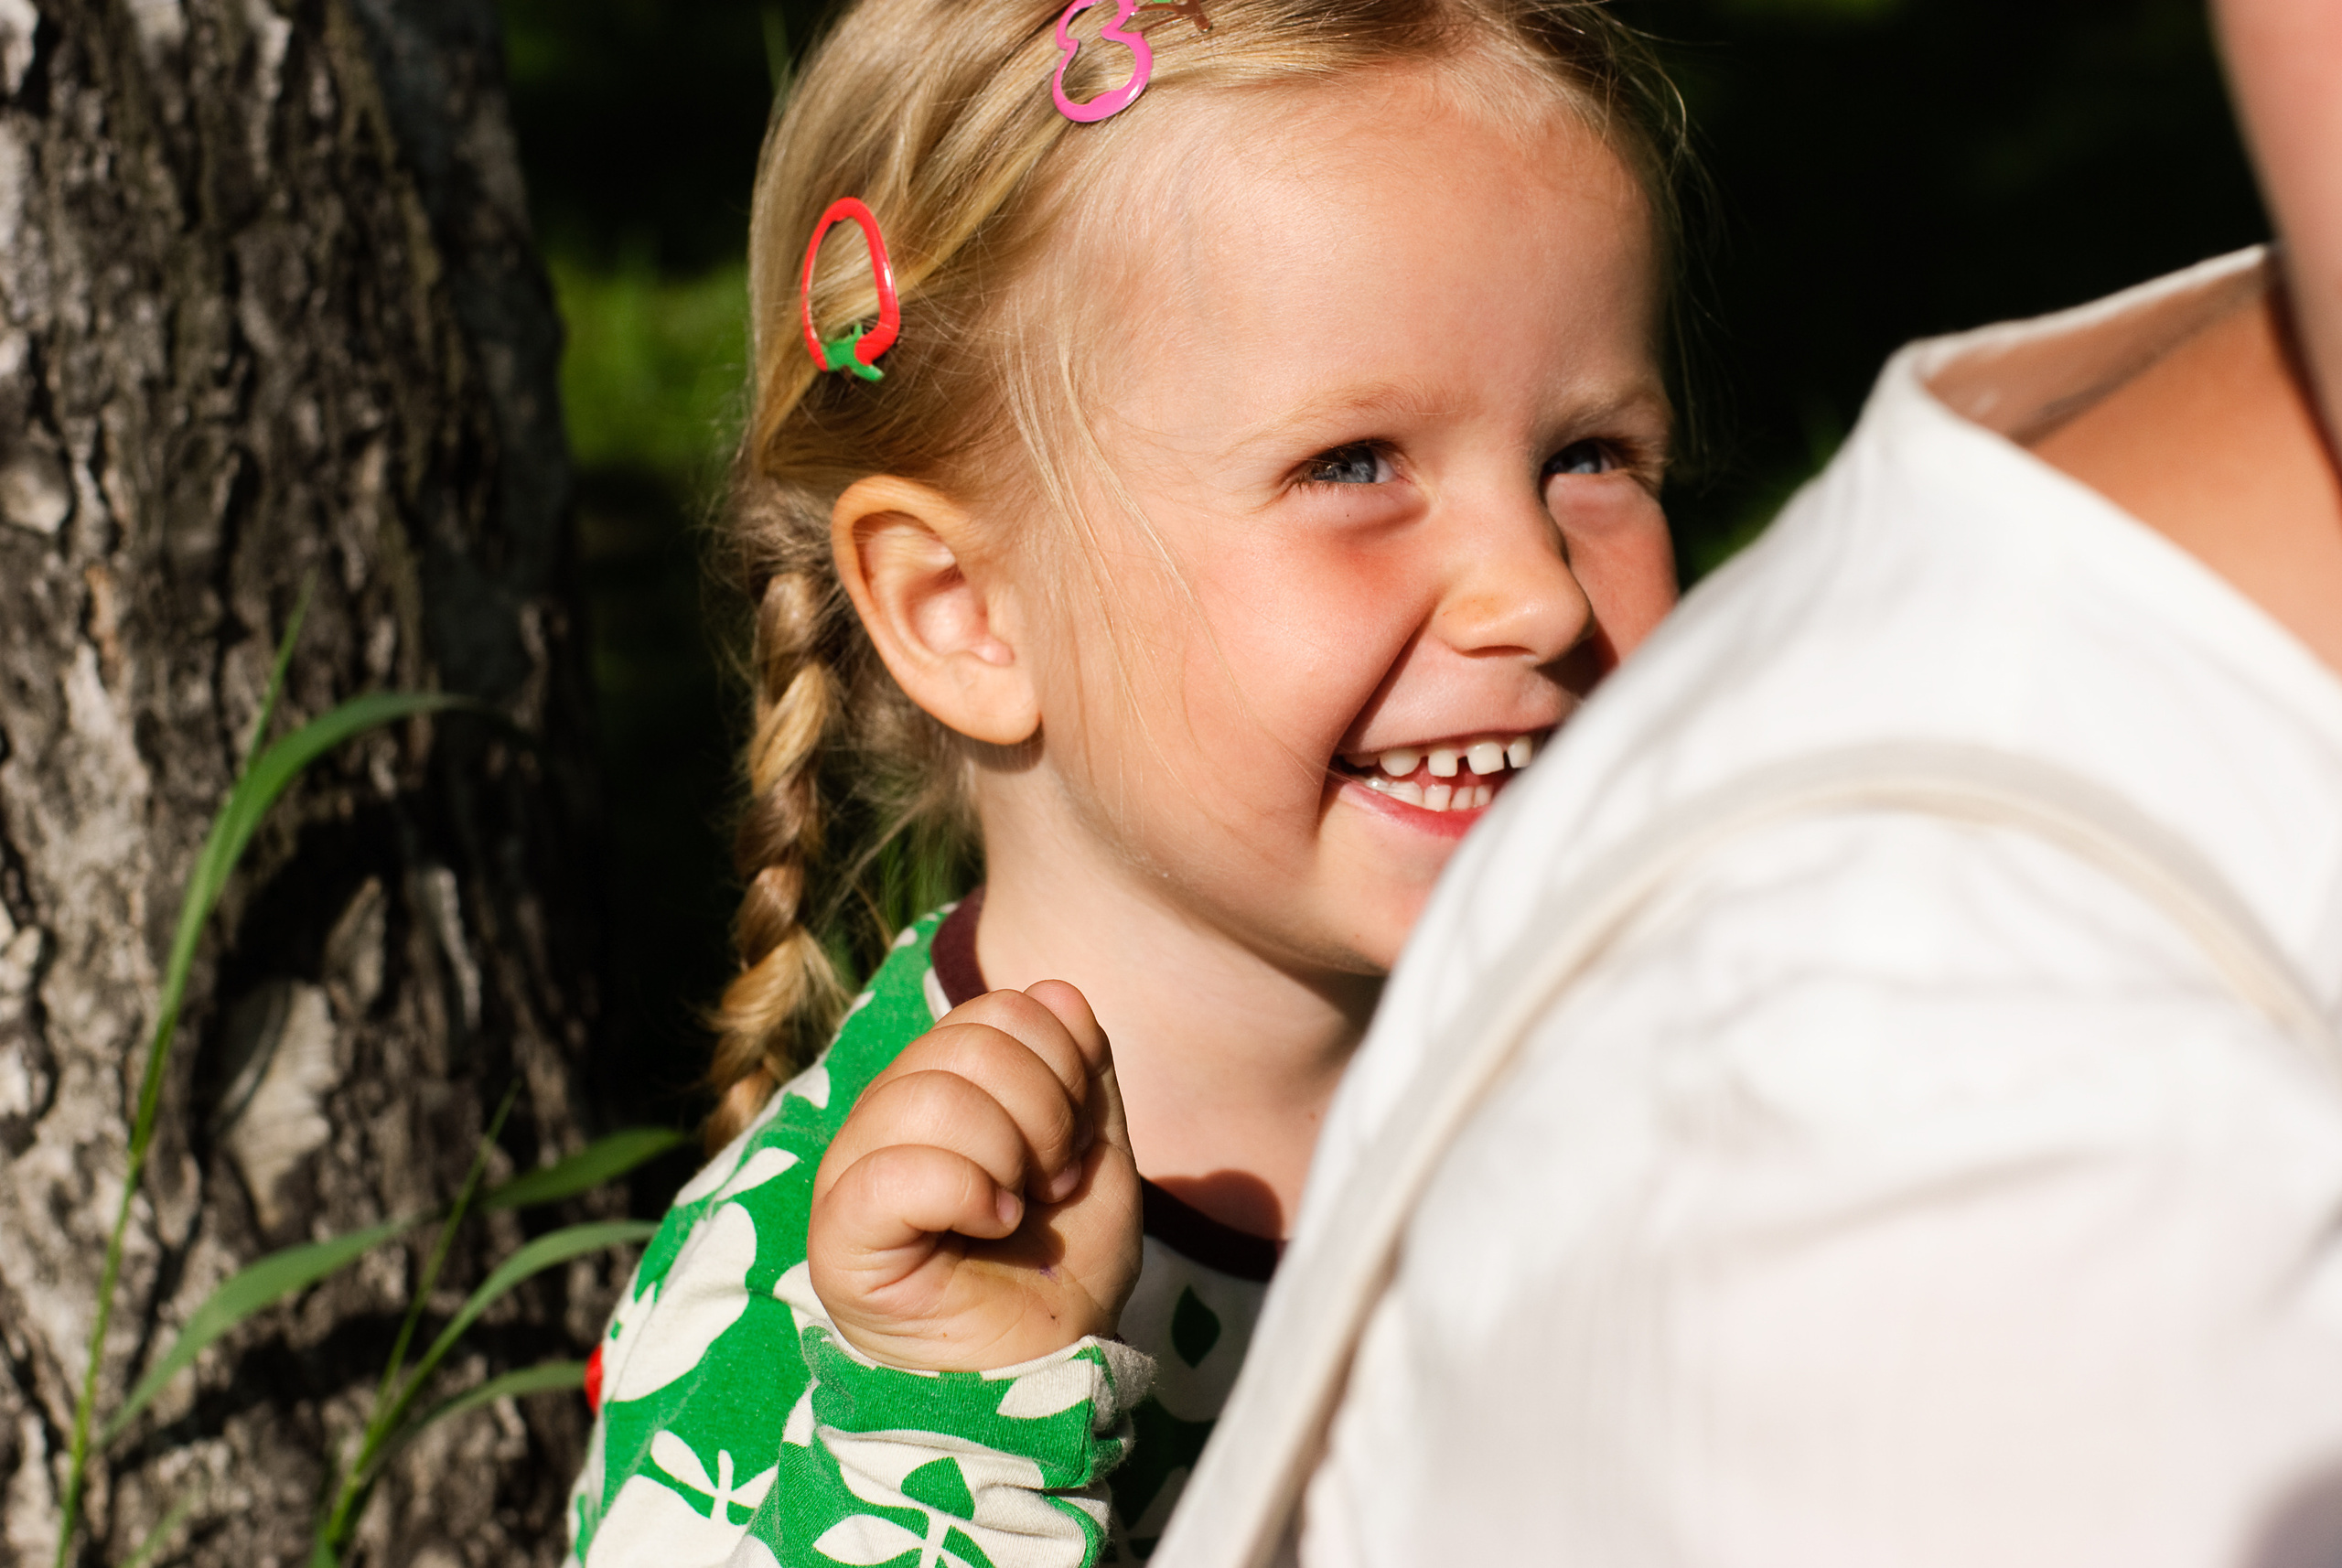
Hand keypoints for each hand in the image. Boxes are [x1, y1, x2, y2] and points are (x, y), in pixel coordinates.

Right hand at [808, 980, 1142, 1370]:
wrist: (1042, 1378)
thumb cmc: (1058, 1274)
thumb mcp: (1096, 1159)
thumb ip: (1084, 1073)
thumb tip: (1057, 991)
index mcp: (941, 1084)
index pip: (1002, 1008)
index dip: (1063, 1067)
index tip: (1073, 1148)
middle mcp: (886, 1113)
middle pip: (970, 1041)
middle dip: (1044, 1115)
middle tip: (1048, 1184)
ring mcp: (853, 1168)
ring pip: (932, 1094)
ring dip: (1006, 1158)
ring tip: (1016, 1213)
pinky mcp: (839, 1232)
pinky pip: (897, 1168)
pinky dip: (966, 1192)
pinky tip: (988, 1226)